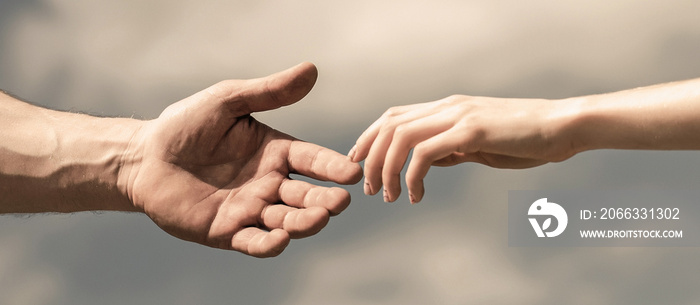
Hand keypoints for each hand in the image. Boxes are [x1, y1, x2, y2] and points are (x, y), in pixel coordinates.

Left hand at [120, 63, 361, 256]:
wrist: (143, 158)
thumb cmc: (185, 125)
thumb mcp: (228, 101)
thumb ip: (269, 92)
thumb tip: (311, 70)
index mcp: (275, 151)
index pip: (312, 160)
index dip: (332, 167)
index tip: (351, 173)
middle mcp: (269, 182)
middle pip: (306, 195)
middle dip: (325, 201)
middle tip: (339, 203)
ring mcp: (251, 209)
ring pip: (287, 220)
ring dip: (304, 222)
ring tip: (316, 218)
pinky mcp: (228, 231)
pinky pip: (254, 242)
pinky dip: (269, 244)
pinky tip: (279, 239)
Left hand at [349, 95, 573, 203]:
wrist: (563, 126)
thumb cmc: (526, 138)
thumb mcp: (480, 144)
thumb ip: (452, 149)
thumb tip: (427, 162)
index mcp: (448, 107)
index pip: (394, 116)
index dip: (369, 138)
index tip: (359, 163)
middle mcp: (448, 106)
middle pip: (389, 125)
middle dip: (371, 157)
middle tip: (370, 188)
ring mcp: (459, 116)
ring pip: (401, 138)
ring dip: (387, 169)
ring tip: (390, 196)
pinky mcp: (471, 131)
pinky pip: (426, 153)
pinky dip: (412, 176)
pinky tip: (416, 195)